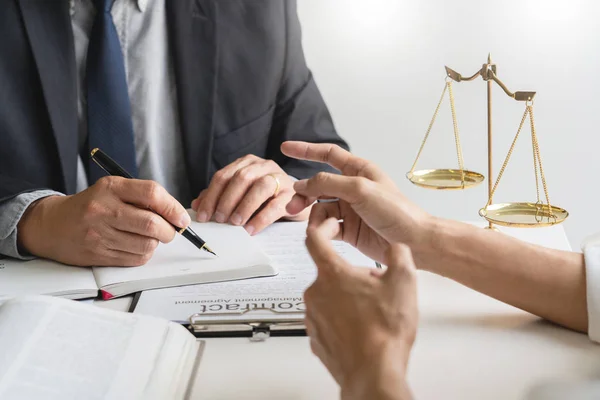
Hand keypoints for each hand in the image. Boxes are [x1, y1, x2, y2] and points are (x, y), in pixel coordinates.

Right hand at [17, 177, 189, 266]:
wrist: (53, 225)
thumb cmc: (91, 206)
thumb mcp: (113, 190)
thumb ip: (143, 197)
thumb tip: (176, 214)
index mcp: (111, 187)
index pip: (152, 194)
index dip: (173, 208)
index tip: (181, 218)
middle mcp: (104, 209)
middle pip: (152, 224)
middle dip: (169, 231)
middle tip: (169, 231)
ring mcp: (100, 233)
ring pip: (147, 245)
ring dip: (155, 244)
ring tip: (148, 237)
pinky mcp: (99, 254)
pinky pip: (136, 259)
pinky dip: (143, 254)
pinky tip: (135, 246)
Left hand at [191, 154, 308, 234]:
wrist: (296, 202)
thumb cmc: (265, 199)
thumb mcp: (240, 196)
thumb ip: (219, 197)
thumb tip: (197, 204)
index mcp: (247, 164)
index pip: (224, 176)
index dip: (211, 196)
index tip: (203, 215)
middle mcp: (263, 166)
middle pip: (242, 178)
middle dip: (227, 200)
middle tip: (219, 219)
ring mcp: (280, 178)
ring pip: (261, 186)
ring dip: (245, 205)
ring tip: (236, 223)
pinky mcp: (292, 194)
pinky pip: (276, 204)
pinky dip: (261, 218)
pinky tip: (251, 229)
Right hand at [281, 141, 431, 263]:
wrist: (414, 243)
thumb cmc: (396, 212)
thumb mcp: (360, 190)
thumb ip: (329, 183)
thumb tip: (302, 183)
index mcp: (359, 171)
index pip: (328, 154)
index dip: (306, 150)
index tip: (285, 148)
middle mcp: (353, 188)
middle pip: (318, 185)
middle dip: (303, 193)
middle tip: (292, 206)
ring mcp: (350, 209)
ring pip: (320, 207)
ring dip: (312, 215)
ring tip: (313, 227)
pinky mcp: (349, 230)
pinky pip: (326, 226)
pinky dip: (322, 230)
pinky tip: (325, 234)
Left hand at [304, 217, 416, 399]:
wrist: (374, 372)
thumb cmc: (384, 331)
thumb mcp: (403, 281)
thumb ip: (399, 254)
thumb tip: (396, 247)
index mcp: (332, 274)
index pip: (315, 239)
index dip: (322, 227)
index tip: (329, 226)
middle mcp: (316, 293)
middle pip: (330, 272)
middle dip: (350, 275)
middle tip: (374, 287)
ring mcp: (313, 317)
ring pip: (329, 297)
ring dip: (347, 298)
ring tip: (371, 312)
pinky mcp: (316, 338)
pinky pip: (327, 320)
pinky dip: (342, 320)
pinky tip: (362, 328)